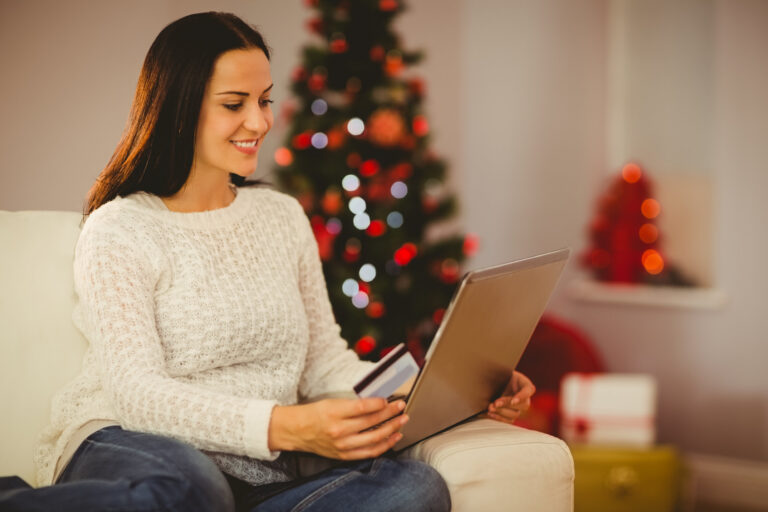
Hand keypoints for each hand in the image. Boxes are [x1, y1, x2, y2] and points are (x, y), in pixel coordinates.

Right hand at [268, 398, 407, 459]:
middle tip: (402, 407)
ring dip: (392, 430)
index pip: (363, 407)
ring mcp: (342, 445)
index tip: (390, 400)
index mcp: (334, 412)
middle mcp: (339, 430)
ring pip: (374, 439)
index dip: (380, 404)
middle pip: (371, 422)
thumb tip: (378, 402)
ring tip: (402, 421)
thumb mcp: (332, 402)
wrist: (298, 431)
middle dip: (391, 414)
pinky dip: (384, 445)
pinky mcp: (344, 455)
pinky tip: (393, 438)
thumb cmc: (316, 414)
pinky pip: (369, 452)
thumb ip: (354, 404)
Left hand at [486, 370, 534, 424]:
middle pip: (522, 405)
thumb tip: (491, 377)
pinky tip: (490, 413)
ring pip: (515, 415)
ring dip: (501, 412)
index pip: (528, 391)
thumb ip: (501, 375)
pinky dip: (498, 418)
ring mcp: (519, 408)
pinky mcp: (511, 414)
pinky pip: (508, 420)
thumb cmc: (501, 374)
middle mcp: (525, 398)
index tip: (513, 401)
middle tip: (495, 403)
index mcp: (526, 385)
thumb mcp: (502, 372)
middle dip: (507, 405)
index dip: (522, 397)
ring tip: (490, 408)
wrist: (496, 380)